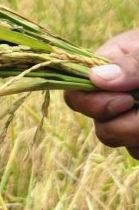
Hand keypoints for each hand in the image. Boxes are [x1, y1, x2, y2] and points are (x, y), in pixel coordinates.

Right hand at [65, 28, 138, 155]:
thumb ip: (135, 66)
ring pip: (125, 143)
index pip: (77, 93)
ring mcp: (133, 118)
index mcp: (111, 66)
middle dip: (128, 127)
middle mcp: (117, 95)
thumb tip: (97, 78)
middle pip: (101, 127)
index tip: (125, 101)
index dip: (93, 103)